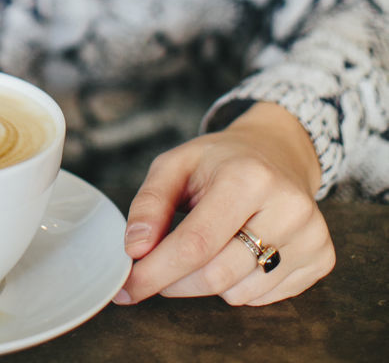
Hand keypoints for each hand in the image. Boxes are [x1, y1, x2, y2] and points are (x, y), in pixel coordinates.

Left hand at [115, 102, 334, 305]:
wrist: (277, 152)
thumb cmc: (220, 160)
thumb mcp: (176, 163)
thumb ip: (150, 202)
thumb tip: (135, 248)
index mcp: (248, 177)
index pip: (196, 242)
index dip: (157, 270)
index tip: (128, 286)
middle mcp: (287, 207)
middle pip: (216, 275)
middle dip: (175, 281)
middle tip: (154, 272)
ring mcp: (311, 235)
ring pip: (239, 293)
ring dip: (208, 282)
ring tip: (209, 243)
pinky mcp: (322, 258)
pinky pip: (264, 298)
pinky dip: (238, 285)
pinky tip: (238, 251)